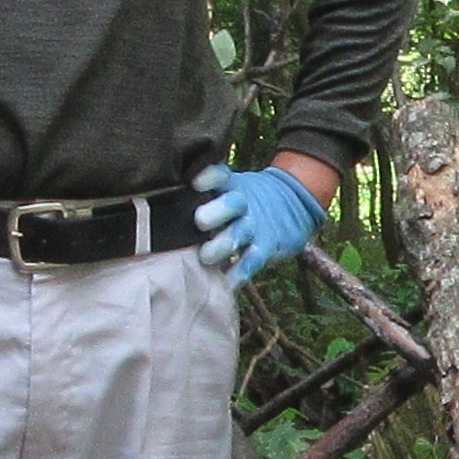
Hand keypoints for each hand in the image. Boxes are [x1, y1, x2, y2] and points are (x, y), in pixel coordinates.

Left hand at [193, 160, 328, 283]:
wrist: (293, 204)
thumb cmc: (244, 200)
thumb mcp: (230, 187)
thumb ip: (204, 196)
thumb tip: (164, 207)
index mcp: (229, 185)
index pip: (219, 176)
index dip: (210, 177)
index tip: (196, 182)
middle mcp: (242, 203)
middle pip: (231, 203)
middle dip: (217, 211)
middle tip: (200, 220)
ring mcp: (254, 225)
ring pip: (240, 233)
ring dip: (224, 244)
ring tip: (206, 256)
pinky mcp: (267, 246)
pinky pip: (253, 260)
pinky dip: (240, 273)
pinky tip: (226, 282)